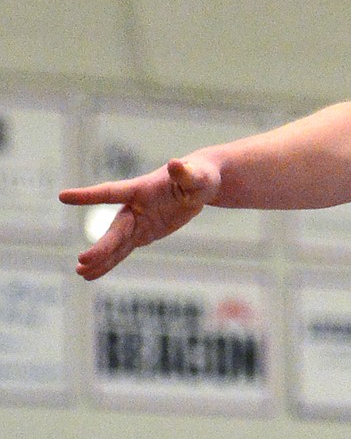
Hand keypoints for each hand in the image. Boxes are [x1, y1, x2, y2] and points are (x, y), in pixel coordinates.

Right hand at [60, 156, 220, 280]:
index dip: (88, 196)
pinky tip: (92, 275)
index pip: (111, 192)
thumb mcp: (197, 176)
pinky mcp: (142, 234)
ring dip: (100, 258)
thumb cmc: (199, 175)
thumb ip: (186, 173)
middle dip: (101, 246)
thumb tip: (176, 163)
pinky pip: (123, 251)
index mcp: (142, 188)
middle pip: (115, 228)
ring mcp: (137, 222)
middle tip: (81, 262)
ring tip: (81, 273)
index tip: (63, 197)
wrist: (198, 184)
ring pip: (116, 243)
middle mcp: (134, 206)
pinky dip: (109, 263)